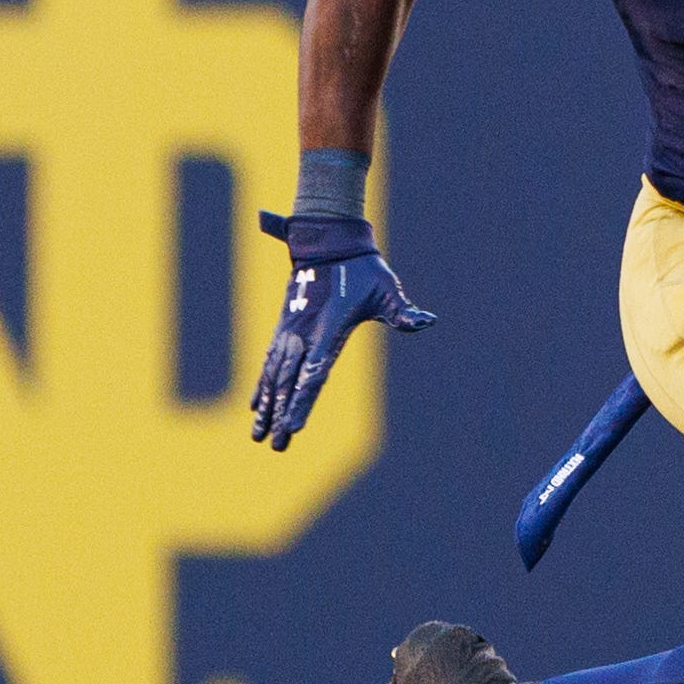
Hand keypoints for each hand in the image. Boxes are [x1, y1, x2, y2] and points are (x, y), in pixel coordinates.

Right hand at [249, 212, 435, 450]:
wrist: (330, 239)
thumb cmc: (365, 268)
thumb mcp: (387, 289)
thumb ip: (403, 311)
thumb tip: (427, 321)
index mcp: (327, 332)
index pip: (314, 375)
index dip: (302, 403)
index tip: (292, 428)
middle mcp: (304, 335)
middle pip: (289, 383)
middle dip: (280, 415)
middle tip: (272, 445)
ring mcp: (291, 331)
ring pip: (274, 376)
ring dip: (266, 405)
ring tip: (257, 434)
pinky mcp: (284, 327)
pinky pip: (270, 361)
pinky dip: (262, 383)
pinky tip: (255, 405)